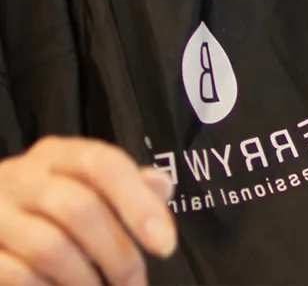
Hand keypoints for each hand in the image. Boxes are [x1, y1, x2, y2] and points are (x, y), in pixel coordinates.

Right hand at [0, 137, 176, 285]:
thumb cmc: (39, 207)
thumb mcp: (78, 184)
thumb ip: (122, 185)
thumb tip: (163, 187)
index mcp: (55, 155)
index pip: (103, 164)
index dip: (139, 204)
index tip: (166, 244)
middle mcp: (22, 177)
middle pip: (81, 209)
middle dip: (118, 255)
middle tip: (135, 284)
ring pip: (51, 247)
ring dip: (86, 280)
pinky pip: (21, 275)